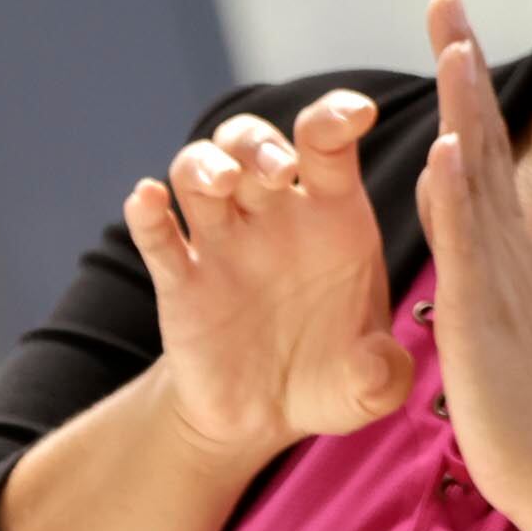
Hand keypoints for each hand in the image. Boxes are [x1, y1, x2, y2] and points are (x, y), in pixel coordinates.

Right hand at [123, 88, 410, 471]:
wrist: (267, 417)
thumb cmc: (334, 377)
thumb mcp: (372, 383)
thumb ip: (384, 373)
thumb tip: (378, 367)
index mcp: (333, 216)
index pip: (328, 143)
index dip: (338, 116)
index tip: (359, 113)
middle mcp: (274, 216)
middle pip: (254, 143)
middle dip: (262, 144)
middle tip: (279, 172)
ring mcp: (223, 243)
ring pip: (199, 171)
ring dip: (206, 164)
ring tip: (223, 183)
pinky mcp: (181, 283)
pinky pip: (158, 236)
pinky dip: (147, 214)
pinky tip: (147, 200)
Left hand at [413, 0, 531, 530]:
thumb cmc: (525, 413)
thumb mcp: (493, 328)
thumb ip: (483, 276)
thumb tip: (465, 240)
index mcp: (504, 252)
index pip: (478, 154)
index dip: (462, 93)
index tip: (449, 36)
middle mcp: (507, 246)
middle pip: (481, 138)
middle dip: (460, 68)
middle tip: (445, 1)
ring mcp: (499, 273)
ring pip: (479, 172)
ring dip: (463, 105)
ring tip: (450, 44)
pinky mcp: (484, 307)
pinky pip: (468, 238)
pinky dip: (457, 186)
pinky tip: (446, 142)